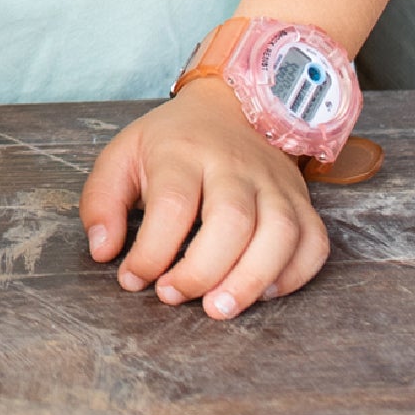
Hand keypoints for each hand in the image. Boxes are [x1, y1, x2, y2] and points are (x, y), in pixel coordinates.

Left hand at [80, 77, 328, 317]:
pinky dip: (294, 275)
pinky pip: (313, 243)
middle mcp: (234, 166)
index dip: (152, 251)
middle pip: (231, 220)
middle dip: (203, 270)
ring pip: (279, 234)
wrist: (228, 106)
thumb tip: (103, 253)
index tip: (132, 278)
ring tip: (218, 308)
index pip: (172, 204)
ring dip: (251, 280)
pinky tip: (263, 292)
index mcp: (183, 152)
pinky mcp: (302, 202)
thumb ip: (102, 201)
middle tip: (173, 296)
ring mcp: (274, 184)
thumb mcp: (122, 155)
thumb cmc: (171, 142)